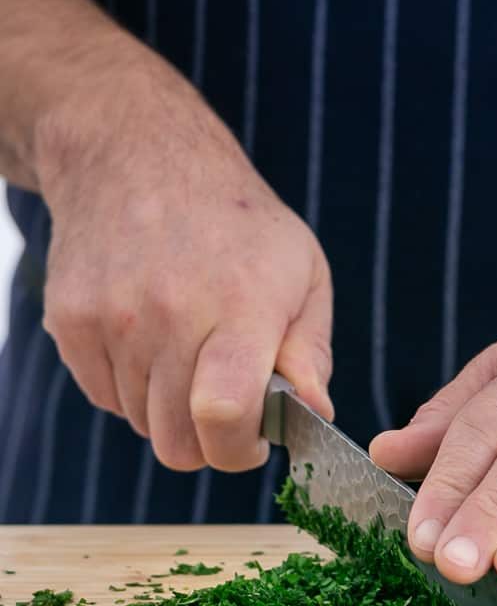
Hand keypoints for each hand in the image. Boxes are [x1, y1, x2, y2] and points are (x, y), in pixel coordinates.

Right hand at [38, 47, 332, 471]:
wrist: (138, 155)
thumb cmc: (238, 223)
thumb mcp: (303, 272)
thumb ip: (311, 352)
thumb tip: (316, 414)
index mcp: (240, 306)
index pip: (223, 415)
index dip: (239, 450)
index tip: (254, 441)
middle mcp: (169, 314)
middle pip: (178, 442)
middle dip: (209, 442)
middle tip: (225, 406)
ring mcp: (112, 318)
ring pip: (141, 424)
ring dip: (169, 410)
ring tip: (188, 355)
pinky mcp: (71, 321)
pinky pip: (105, 398)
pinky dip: (130, 389)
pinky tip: (151, 342)